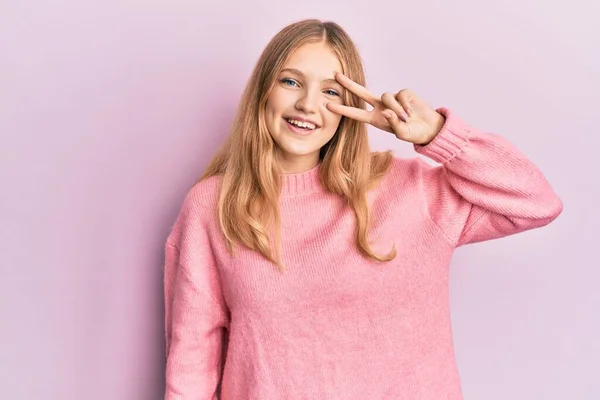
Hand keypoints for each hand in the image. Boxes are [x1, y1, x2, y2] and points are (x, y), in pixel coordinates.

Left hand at [326, 73, 444, 144]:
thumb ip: (393, 123)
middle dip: (349, 84)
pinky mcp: (403, 93)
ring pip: (386, 96)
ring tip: (406, 118)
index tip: (328, 106)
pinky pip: (400, 95)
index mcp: (375, 119)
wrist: (429, 127)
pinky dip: (405, 105)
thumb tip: (387, 111)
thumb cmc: (413, 133)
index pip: (355, 113)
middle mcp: (381, 107)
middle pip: (361, 93)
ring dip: (396, 108)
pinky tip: (411, 111)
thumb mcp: (402, 133)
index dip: (342, 109)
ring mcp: (391, 99)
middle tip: (335, 75)